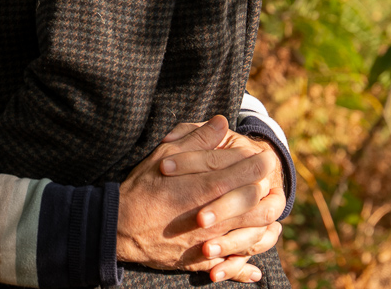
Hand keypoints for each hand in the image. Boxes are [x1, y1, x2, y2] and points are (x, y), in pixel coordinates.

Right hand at [116, 116, 282, 281]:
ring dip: (264, 227)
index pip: (243, 174)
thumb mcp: (164, 155)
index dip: (259, 166)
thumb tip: (220, 121)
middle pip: (254, 206)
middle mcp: (210, 216)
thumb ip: (196, 140)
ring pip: (249, 237)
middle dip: (268, 193)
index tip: (266, 158)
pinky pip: (229, 267)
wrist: (118, 227)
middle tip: (271, 184)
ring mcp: (206, 241)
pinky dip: (243, 268)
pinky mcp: (198, 260)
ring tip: (269, 216)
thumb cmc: (141, 187)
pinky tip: (253, 270)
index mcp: (202, 187)